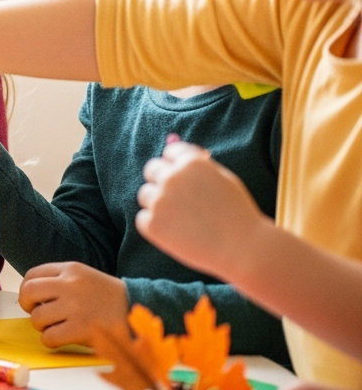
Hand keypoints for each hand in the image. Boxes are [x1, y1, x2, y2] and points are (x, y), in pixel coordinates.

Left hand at [17, 262, 128, 347]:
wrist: (139, 309)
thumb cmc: (107, 297)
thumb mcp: (84, 277)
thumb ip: (58, 280)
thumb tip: (29, 295)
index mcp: (70, 269)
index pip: (31, 275)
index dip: (28, 290)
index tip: (35, 300)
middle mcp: (70, 285)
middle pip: (28, 293)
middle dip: (28, 306)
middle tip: (40, 313)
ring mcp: (76, 307)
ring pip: (37, 318)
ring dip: (43, 326)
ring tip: (59, 326)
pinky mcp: (82, 329)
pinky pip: (49, 338)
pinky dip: (52, 340)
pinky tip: (65, 337)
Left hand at [137, 141, 272, 278]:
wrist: (244, 249)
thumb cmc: (237, 213)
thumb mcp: (222, 178)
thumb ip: (196, 162)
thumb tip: (171, 140)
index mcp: (192, 162)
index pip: (170, 152)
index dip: (178, 166)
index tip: (188, 182)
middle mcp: (172, 177)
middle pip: (151, 169)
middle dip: (162, 181)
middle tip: (183, 201)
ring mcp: (160, 200)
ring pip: (145, 195)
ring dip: (158, 204)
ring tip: (185, 220)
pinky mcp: (152, 224)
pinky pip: (143, 219)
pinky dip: (156, 225)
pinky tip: (179, 233)